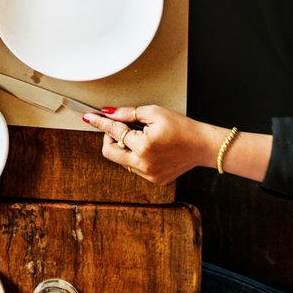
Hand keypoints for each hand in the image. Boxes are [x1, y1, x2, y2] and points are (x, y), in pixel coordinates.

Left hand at [81, 105, 218, 184]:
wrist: (203, 146)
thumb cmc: (182, 127)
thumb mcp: (154, 113)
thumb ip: (128, 114)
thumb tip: (108, 112)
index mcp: (143, 146)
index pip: (114, 131)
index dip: (100, 122)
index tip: (89, 117)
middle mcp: (144, 164)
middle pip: (110, 152)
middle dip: (110, 137)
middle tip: (120, 127)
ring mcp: (149, 175)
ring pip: (122, 160)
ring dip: (124, 147)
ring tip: (142, 137)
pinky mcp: (154, 180)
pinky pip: (135, 167)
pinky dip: (136, 156)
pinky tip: (150, 148)